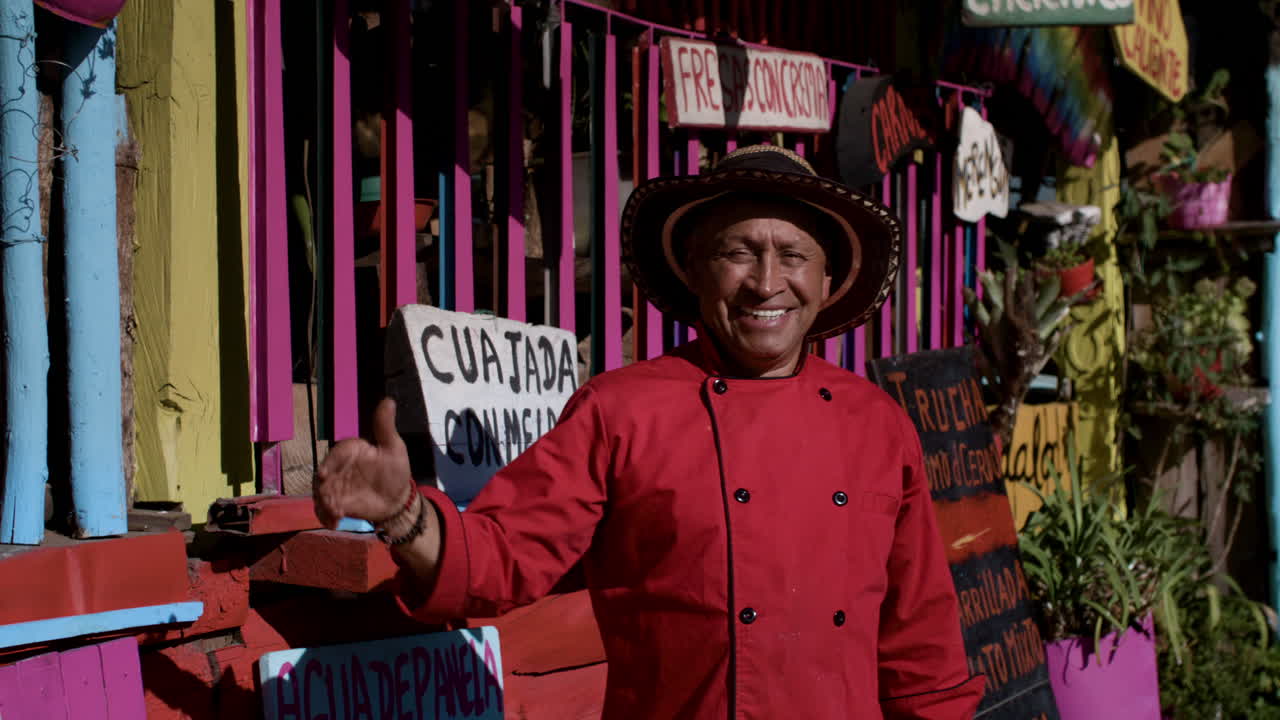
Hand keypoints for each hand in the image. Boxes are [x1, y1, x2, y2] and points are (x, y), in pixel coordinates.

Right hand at [313, 397, 413, 528]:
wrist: (395, 499)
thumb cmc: (394, 470)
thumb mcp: (393, 448)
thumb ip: (385, 427)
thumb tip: (389, 400)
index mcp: (350, 450)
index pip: (336, 454)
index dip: (329, 463)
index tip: (324, 475)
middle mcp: (338, 467)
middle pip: (323, 476)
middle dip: (323, 489)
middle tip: (329, 500)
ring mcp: (334, 486)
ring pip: (321, 493)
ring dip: (324, 504)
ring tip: (335, 514)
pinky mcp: (334, 503)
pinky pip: (324, 509)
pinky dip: (326, 516)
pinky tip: (334, 523)